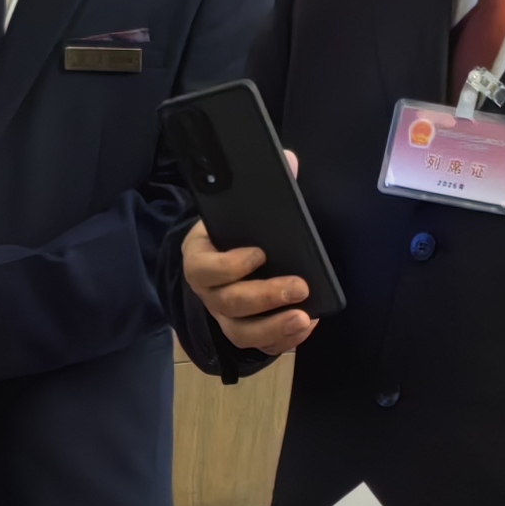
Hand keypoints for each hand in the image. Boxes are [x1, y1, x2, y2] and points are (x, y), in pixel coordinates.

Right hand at [179, 188, 315, 355]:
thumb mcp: (242, 207)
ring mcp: (223, 316)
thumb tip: (291, 160)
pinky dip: (282, 340)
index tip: (260, 253)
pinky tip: (304, 326)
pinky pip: (258, 345)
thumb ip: (267, 185)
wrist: (223, 256)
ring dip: (273, 327)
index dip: (230, 265)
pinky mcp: (243, 331)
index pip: (204, 267)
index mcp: (200, 256)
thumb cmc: (235, 232)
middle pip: (228, 303)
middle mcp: (208, 291)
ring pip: (240, 332)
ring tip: (303, 318)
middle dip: (265, 297)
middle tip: (299, 287)